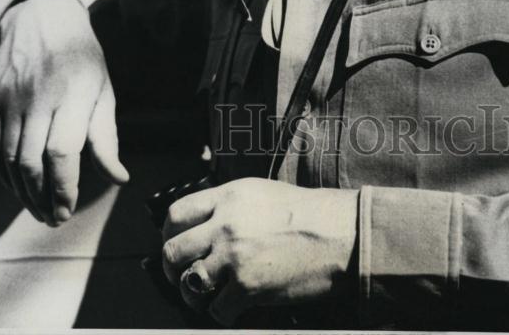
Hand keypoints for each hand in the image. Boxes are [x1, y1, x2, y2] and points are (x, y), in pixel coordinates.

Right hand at [0, 0, 128, 225]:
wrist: (43, 16)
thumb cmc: (81, 58)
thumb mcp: (102, 90)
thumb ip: (107, 137)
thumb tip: (120, 179)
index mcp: (75, 92)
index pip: (62, 151)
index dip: (63, 187)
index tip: (67, 210)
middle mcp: (39, 95)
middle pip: (32, 162)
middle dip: (42, 198)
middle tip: (54, 218)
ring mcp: (11, 97)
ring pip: (10, 159)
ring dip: (22, 193)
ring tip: (39, 208)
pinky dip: (2, 174)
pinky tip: (17, 187)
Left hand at [161, 178, 357, 324]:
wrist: (340, 233)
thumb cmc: (308, 213)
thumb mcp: (261, 194)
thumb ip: (229, 206)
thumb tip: (203, 227)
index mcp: (229, 196)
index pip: (176, 215)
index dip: (168, 235)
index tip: (174, 246)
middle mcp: (226, 223)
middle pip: (173, 251)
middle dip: (173, 270)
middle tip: (185, 277)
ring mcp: (235, 255)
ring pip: (189, 283)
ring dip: (195, 295)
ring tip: (209, 296)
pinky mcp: (248, 286)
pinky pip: (216, 310)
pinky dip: (223, 314)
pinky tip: (236, 308)